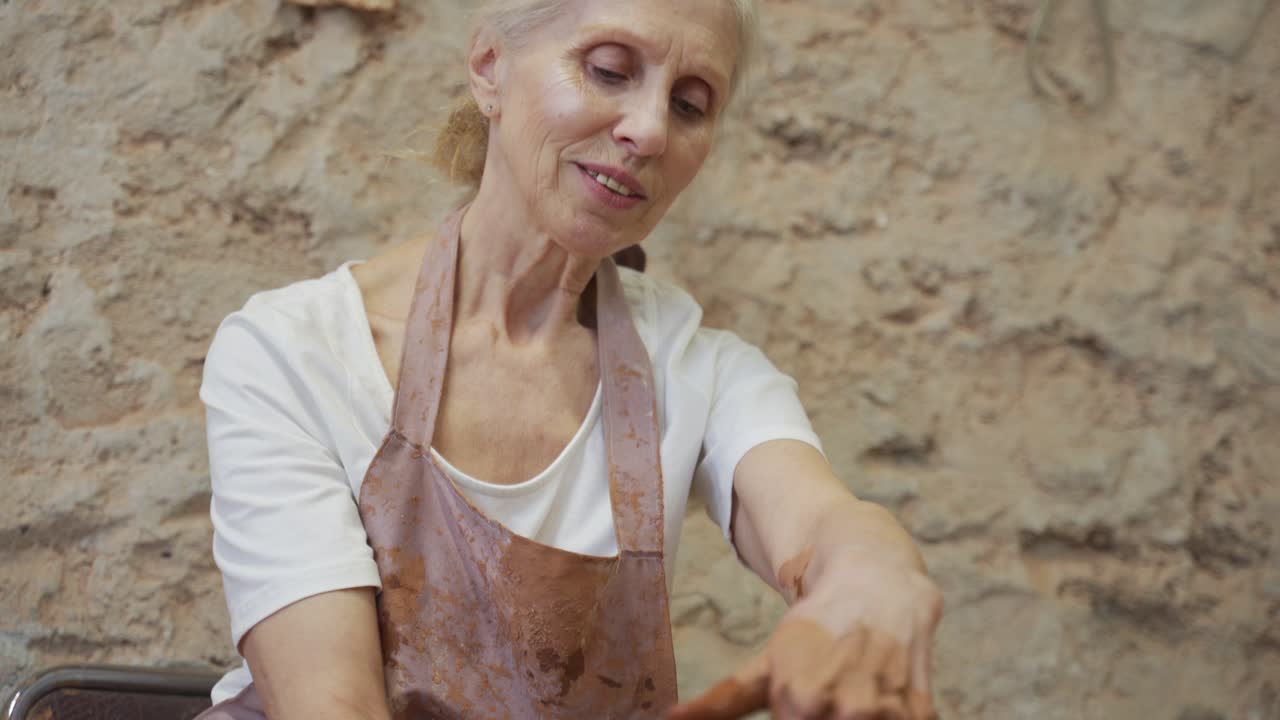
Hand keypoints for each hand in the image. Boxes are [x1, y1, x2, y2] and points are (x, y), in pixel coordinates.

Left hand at [668, 551, 942, 719]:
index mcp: (797, 703)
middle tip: (825, 692)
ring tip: (851, 690)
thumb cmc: (815, 625)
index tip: (797, 704)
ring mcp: (886, 714)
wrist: (876, 578)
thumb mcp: (766, 664)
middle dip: (823, 716)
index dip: (790, 717)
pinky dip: (890, 719)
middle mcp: (846, 713)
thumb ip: (723, 700)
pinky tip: (879, 694)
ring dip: (858, 716)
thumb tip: (670, 718)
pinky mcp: (921, 714)